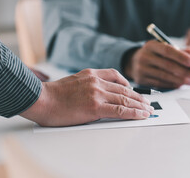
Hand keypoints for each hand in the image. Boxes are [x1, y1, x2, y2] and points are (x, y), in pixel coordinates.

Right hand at [20, 69, 153, 126]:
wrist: (41, 100)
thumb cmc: (53, 94)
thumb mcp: (74, 81)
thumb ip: (89, 84)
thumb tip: (101, 94)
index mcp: (91, 74)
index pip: (116, 76)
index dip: (128, 85)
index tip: (134, 91)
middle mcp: (97, 82)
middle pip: (124, 89)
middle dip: (138, 97)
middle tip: (147, 103)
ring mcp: (97, 93)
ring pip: (125, 99)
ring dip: (139, 105)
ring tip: (148, 110)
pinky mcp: (95, 107)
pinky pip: (120, 110)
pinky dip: (133, 113)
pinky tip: (141, 115)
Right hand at [124, 40, 189, 88]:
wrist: (134, 62)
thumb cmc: (154, 54)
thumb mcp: (163, 48)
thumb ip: (178, 50)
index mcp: (151, 45)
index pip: (168, 51)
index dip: (182, 57)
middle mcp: (144, 56)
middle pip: (167, 65)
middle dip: (185, 72)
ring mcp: (141, 69)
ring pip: (164, 76)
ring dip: (180, 80)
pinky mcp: (141, 80)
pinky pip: (160, 84)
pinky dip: (172, 85)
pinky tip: (180, 84)